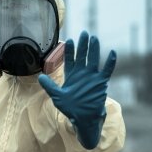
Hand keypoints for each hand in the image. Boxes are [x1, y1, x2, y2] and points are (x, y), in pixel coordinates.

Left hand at [38, 31, 116, 149]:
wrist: (83, 119)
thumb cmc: (70, 109)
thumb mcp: (57, 97)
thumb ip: (50, 86)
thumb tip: (40, 77)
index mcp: (71, 76)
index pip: (70, 60)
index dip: (70, 50)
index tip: (70, 40)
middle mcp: (82, 74)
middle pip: (83, 56)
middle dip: (83, 45)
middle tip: (84, 33)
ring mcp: (92, 77)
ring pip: (94, 60)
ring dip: (94, 50)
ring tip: (94, 38)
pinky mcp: (101, 83)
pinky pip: (106, 70)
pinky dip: (110, 62)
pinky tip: (112, 52)